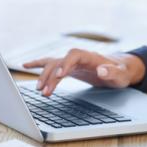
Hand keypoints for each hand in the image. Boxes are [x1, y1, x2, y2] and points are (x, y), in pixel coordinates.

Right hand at [23, 49, 145, 95]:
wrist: (120, 68)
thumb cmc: (121, 72)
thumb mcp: (121, 75)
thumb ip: (113, 72)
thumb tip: (102, 70)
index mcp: (91, 56)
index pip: (75, 55)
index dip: (66, 63)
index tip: (59, 75)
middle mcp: (79, 57)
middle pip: (60, 61)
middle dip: (52, 76)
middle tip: (46, 92)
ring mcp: (72, 62)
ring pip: (53, 64)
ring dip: (44, 76)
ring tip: (40, 90)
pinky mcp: (68, 67)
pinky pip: (51, 64)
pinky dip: (38, 64)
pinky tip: (25, 66)